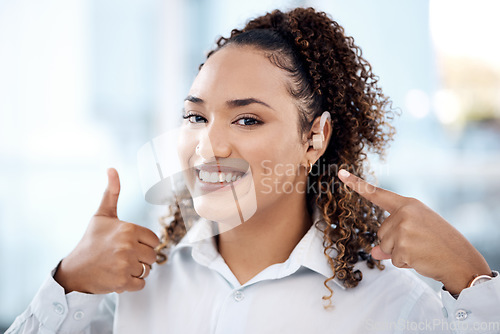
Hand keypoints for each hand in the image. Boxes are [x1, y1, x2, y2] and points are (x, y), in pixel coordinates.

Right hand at [54, 168, 159, 293]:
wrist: (75, 269)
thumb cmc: (91, 241)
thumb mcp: (102, 215)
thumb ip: (112, 192)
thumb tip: (112, 168)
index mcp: (128, 229)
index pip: (154, 240)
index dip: (143, 244)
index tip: (127, 244)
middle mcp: (128, 246)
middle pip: (152, 256)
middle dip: (140, 258)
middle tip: (122, 256)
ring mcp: (125, 265)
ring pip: (147, 270)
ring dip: (135, 271)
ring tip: (119, 266)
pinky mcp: (122, 282)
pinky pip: (141, 284)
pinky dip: (132, 283)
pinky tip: (118, 276)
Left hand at [338, 169, 490, 294]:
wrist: (461, 260)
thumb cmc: (440, 243)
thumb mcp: (416, 232)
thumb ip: (394, 236)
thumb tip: (374, 252)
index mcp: (408, 204)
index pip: (378, 194)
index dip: (357, 184)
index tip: (340, 174)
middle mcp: (404, 213)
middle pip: (381, 233)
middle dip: (395, 244)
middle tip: (419, 244)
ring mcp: (403, 229)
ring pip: (384, 247)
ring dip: (400, 254)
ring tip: (421, 250)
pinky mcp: (403, 247)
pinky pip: (393, 260)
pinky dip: (405, 263)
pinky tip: (421, 259)